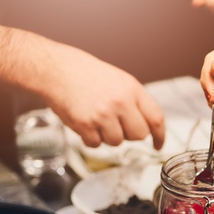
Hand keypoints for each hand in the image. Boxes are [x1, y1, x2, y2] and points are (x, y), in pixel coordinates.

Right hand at [40, 44, 165, 148]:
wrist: (54, 69)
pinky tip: (84, 122)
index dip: (160, 135)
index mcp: (132, 89)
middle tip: (116, 124)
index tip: (158, 145)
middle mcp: (120, 102)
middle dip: (129, 134)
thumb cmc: (85, 74)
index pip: (156, 118)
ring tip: (96, 118)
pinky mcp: (85, 124)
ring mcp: (103, 114)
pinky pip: (96, 144)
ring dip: (107, 136)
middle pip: (139, 135)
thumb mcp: (119, 80)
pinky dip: (90, 138)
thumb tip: (148, 127)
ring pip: (117, 142)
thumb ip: (135, 101)